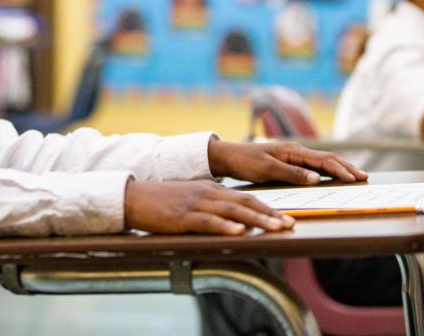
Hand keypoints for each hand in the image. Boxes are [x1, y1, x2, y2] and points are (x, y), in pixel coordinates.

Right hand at [124, 180, 294, 234]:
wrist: (134, 197)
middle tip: (289, 224)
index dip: (268, 208)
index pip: (246, 198)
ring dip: (256, 220)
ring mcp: (196, 205)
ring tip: (274, 228)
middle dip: (270, 214)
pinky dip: (225, 227)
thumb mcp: (191, 199)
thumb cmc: (163, 202)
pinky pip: (208, 222)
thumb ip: (212, 207)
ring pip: (232, 211)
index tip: (286, 218)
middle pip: (245, 203)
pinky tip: (238, 232)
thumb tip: (233, 220)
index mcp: (211, 190)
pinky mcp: (182, 217)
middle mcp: (208, 194)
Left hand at [207, 140, 367, 183]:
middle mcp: (296, 150)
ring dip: (339, 167)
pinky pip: (313, 164)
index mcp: (293, 150)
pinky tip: (333, 175)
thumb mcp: (266, 169)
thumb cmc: (244, 162)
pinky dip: (327, 169)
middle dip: (346, 167)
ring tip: (355, 174)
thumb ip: (292, 173)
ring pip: (322, 161)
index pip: (323, 160)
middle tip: (364, 176)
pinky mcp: (289, 161)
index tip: (355, 178)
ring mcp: (293, 155)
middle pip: (327, 158)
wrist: (228, 156)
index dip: (340, 170)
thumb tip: (316, 179)